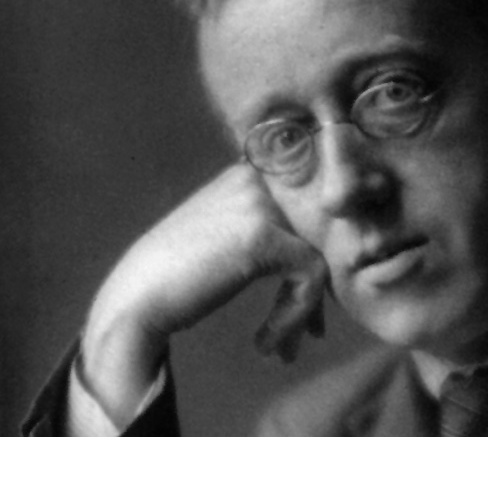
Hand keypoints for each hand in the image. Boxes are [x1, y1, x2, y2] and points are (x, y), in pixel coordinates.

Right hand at [80, 164, 326, 423]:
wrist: (132, 306)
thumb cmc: (176, 281)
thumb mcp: (227, 239)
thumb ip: (269, 232)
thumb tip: (318, 254)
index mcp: (247, 175)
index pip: (308, 211)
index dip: (315, 255)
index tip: (304, 302)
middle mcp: (255, 179)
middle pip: (317, 233)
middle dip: (314, 287)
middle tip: (308, 332)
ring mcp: (258, 204)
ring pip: (317, 256)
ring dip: (305, 309)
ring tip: (284, 348)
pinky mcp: (262, 236)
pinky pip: (309, 274)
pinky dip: (294, 315)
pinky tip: (266, 343)